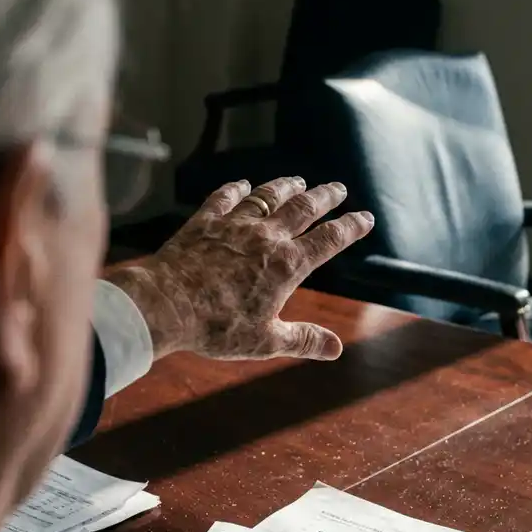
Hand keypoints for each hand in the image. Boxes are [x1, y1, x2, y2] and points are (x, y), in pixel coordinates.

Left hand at [106, 177, 373, 360]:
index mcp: (287, 266)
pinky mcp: (204, 223)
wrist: (166, 305)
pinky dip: (236, 189)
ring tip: (298, 181)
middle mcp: (265, 238)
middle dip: (325, 197)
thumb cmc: (217, 327)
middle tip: (338, 188)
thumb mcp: (265, 341)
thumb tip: (336, 349)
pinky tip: (242, 184)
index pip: (328, 240)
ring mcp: (234, 226)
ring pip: (267, 197)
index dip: (350, 227)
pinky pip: (224, 199)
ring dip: (285, 187)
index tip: (365, 218)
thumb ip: (303, 340)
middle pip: (303, 209)